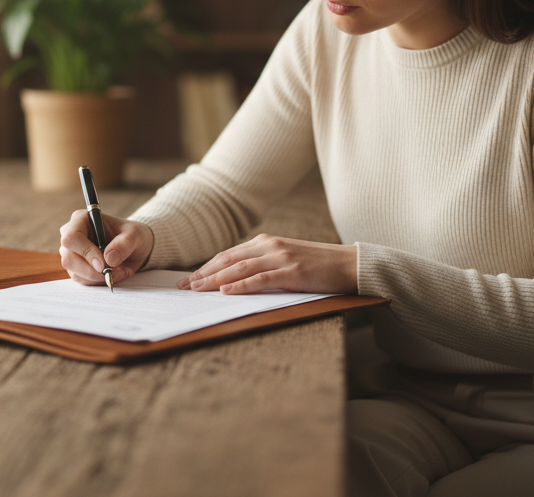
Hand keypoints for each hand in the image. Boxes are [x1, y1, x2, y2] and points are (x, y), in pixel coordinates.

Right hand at [59, 210, 154, 286]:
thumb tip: (109, 259)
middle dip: (90, 270)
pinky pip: (80, 279)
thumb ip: (124, 244)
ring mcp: (71, 252)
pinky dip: (96, 281)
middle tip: (109, 272)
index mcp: (82, 219)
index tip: (103, 264)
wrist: (134, 248)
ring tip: (115, 271)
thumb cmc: (132, 235)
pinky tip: (109, 273)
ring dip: (95, 277)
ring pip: (74, 271)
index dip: (85, 252)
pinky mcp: (76, 266)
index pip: (71, 237)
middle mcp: (72, 235)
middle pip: (69, 258)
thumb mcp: (135, 235)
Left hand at [176, 234, 356, 294]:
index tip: (189, 279)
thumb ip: (262, 265)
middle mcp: (270, 246)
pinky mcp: (293, 272)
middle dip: (204, 273)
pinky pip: (262, 279)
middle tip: (184, 287)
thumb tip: (233, 281)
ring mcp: (281, 258)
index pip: (228, 254)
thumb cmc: (317, 266)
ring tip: (198, 289)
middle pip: (228, 260)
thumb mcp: (285, 260)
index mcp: (266, 242)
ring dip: (216, 280)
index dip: (206, 266)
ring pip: (240, 269)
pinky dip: (242, 285)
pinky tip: (227, 292)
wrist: (349, 264)